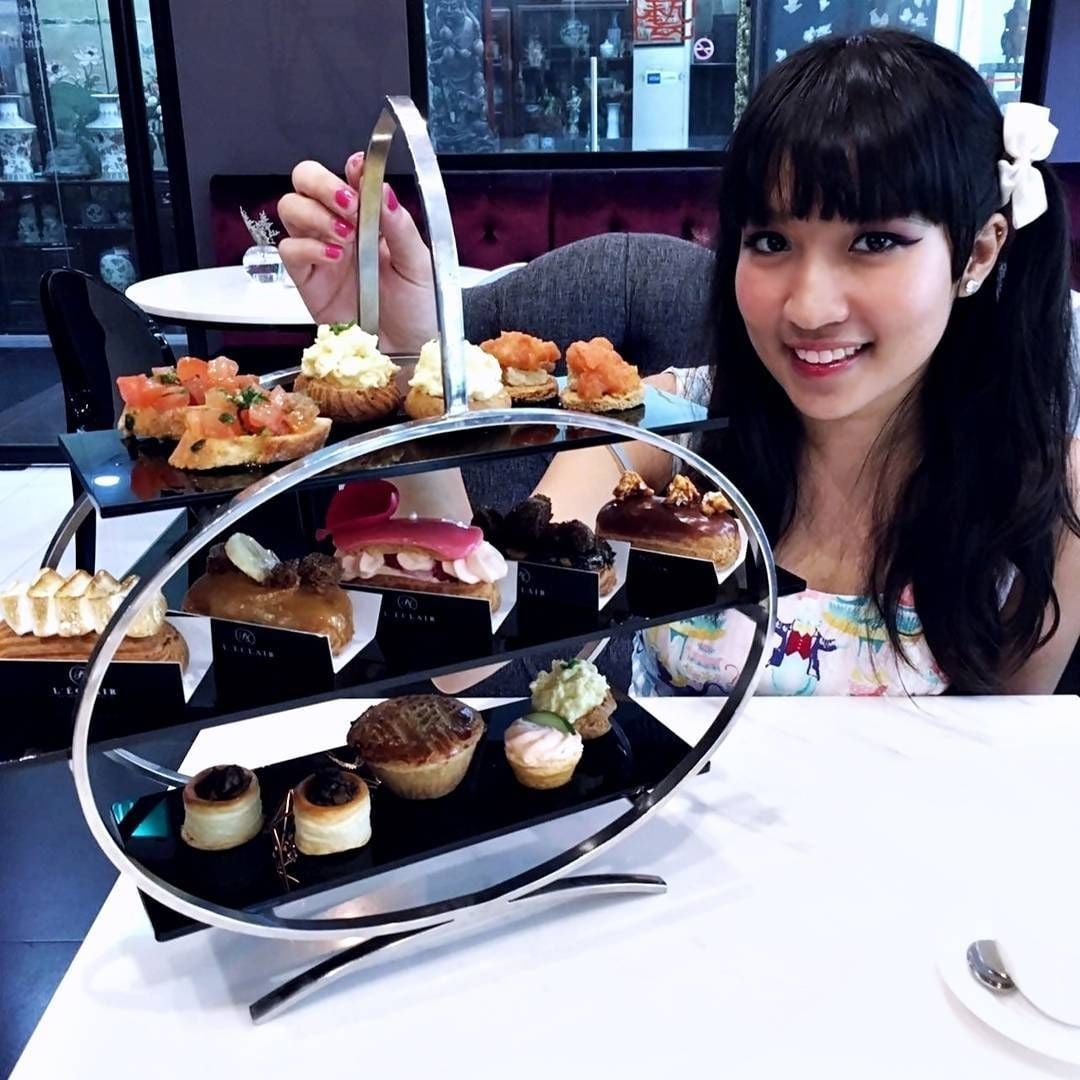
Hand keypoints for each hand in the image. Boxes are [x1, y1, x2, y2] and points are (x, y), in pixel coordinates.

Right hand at [278, 152, 437, 352]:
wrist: (409, 349)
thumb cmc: (417, 308)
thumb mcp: (419, 264)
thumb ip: (400, 226)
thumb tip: (384, 190)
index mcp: (370, 218)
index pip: (349, 177)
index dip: (349, 169)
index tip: (359, 172)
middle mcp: (341, 229)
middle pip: (305, 182)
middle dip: (321, 184)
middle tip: (348, 206)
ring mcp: (320, 252)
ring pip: (291, 208)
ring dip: (315, 215)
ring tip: (345, 237)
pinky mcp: (307, 280)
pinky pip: (290, 250)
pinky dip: (308, 247)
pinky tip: (334, 257)